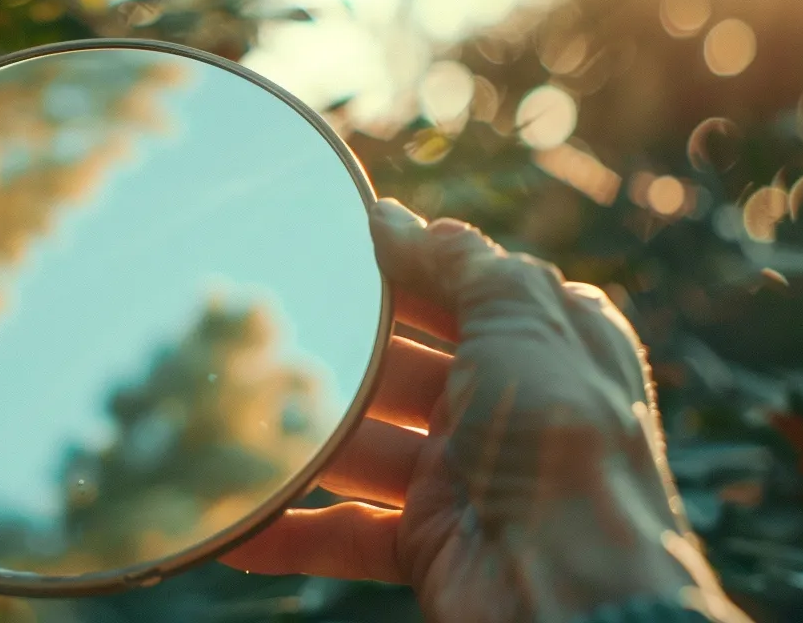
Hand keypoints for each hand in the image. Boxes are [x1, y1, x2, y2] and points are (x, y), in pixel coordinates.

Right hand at [224, 199, 749, 622]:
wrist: (573, 591)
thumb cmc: (561, 443)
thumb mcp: (523, 319)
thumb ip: (459, 260)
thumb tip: (390, 217)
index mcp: (547, 341)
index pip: (466, 289)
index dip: (406, 266)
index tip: (325, 246)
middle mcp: (509, 406)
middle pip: (403, 364)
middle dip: (339, 352)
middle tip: (262, 330)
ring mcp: (466, 477)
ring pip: (363, 444)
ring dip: (303, 439)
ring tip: (229, 419)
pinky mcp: (430, 542)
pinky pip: (344, 532)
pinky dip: (290, 530)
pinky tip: (235, 522)